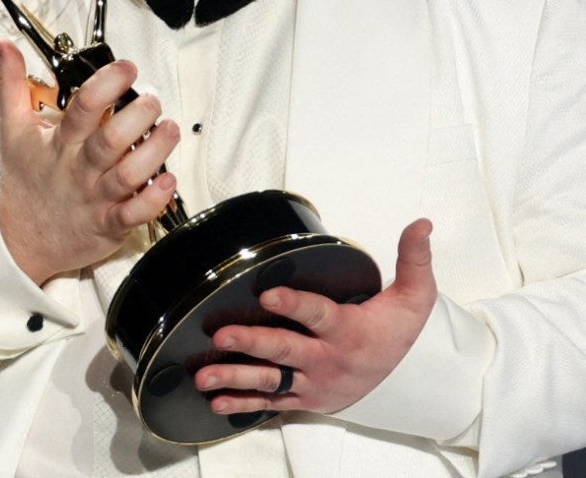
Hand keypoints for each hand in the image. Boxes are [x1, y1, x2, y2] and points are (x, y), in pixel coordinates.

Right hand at [0, 38, 178, 284]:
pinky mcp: (109, 225)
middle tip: (153, 100)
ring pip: (128, 175)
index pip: (83, 108)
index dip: (107, 84)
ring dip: (154, 152)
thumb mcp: (13, 131)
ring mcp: (96, 198)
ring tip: (170, 130)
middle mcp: (80, 169)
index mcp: (60, 143)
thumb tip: (6, 46)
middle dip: (138, 116)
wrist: (15, 243)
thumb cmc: (23, 184)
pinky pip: (133, 214)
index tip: (126, 68)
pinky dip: (153, 199)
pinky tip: (168, 180)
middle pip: (110, 140)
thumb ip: (13, 85)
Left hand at [194, 218, 436, 414]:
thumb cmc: (399, 332)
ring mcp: (312, 383)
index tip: (268, 295)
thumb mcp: (416, 296)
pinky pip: (269, 404)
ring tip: (205, 375)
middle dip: (252, 344)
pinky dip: (242, 404)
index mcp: (348, 331)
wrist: (403, 382)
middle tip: (223, 336)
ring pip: (271, 381)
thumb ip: (414, 258)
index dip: (294, 305)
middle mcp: (326, 360)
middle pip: (285, 350)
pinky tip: (216, 401)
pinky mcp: (302, 399)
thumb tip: (421, 223)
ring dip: (236, 377)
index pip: (319, 315)